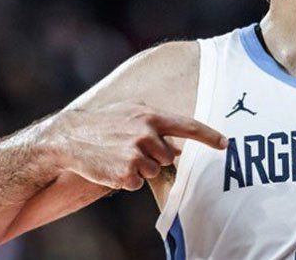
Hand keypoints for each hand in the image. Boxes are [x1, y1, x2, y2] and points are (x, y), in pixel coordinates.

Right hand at [46, 102, 226, 190]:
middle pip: (169, 157)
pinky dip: (128, 179)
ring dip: (140, 168)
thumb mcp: (131, 111)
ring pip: (154, 171)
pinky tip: (113, 166)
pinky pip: (138, 183)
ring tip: (119, 156)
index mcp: (151, 116)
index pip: (188, 126)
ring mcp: (136, 155)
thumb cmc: (104, 123)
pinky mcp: (125, 173)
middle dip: (155, 156)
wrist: (70, 138)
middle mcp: (146, 134)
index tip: (226, 144)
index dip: (209, 136)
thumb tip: (180, 147)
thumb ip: (156, 123)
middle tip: (131, 148)